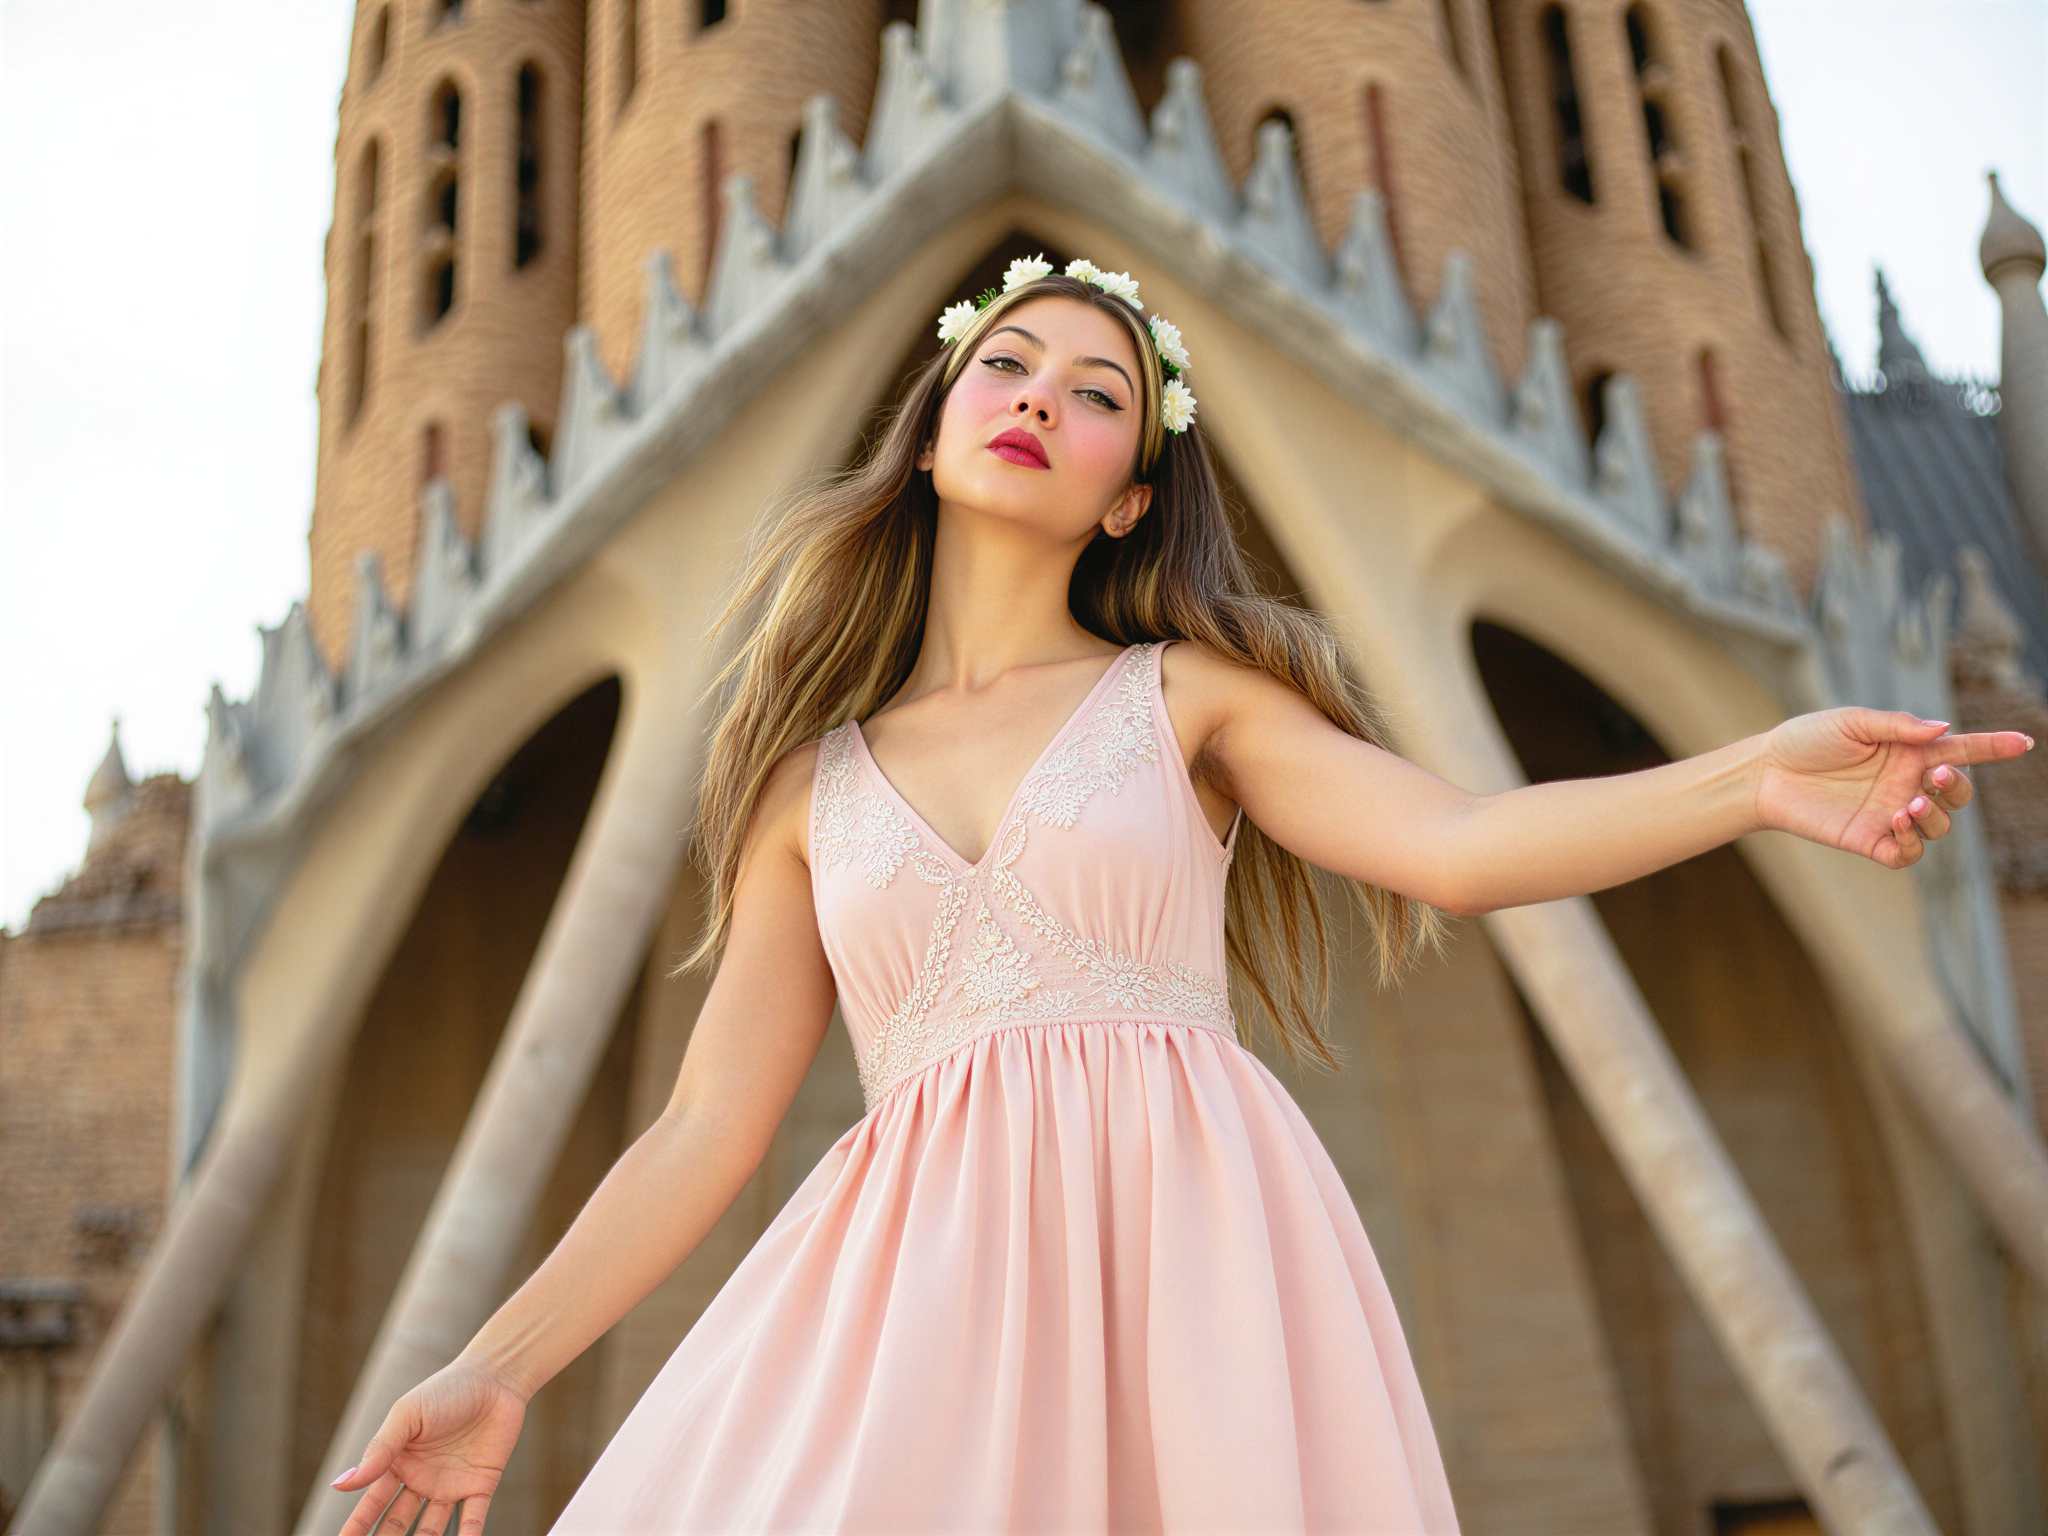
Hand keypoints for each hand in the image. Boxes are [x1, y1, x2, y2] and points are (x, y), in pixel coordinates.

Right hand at [331, 1359, 528, 1535]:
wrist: (496, 1377)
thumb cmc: (447, 1390)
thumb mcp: (408, 1416)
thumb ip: (380, 1451)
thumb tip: (340, 1485)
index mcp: (399, 1463)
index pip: (372, 1502)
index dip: (357, 1526)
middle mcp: (421, 1479)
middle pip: (397, 1521)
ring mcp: (450, 1485)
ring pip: (431, 1528)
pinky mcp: (481, 1486)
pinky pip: (472, 1519)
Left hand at [1754, 707, 2033, 868]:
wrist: (1765, 771)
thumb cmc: (1806, 740)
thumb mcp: (1852, 722)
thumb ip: (1898, 726)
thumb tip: (1944, 728)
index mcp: (1908, 751)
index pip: (1962, 751)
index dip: (1993, 746)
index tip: (2024, 742)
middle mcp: (1906, 784)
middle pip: (1958, 794)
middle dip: (1957, 788)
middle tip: (1933, 777)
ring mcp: (1890, 813)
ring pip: (1938, 826)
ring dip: (1934, 817)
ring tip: (1909, 803)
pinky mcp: (1870, 840)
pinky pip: (1907, 854)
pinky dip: (1912, 842)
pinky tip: (1897, 822)